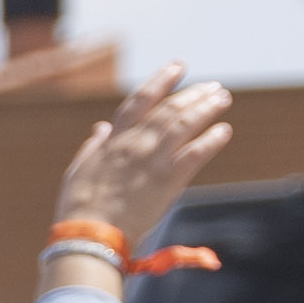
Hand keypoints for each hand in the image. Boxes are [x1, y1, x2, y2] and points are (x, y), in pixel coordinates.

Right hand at [56, 67, 240, 249]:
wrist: (90, 235)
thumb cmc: (79, 206)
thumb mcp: (80, 169)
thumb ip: (94, 146)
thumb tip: (101, 128)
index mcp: (114, 140)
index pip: (141, 100)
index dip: (161, 80)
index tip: (178, 67)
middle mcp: (136, 144)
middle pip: (170, 109)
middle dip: (194, 94)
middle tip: (214, 87)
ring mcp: (152, 161)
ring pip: (184, 124)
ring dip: (206, 109)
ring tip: (222, 99)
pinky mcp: (167, 181)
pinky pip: (194, 154)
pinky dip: (211, 140)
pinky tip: (224, 131)